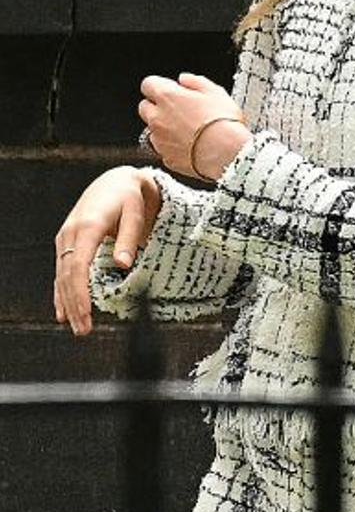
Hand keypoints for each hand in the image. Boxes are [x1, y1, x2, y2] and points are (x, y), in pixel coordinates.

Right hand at [54, 166, 161, 335]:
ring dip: (67, 303)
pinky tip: (63, 310)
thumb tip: (123, 264)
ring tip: (77, 326)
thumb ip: (128, 238)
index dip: (80, 293)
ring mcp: (66, 238)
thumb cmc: (129, 196)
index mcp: (87, 227)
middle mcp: (71, 234)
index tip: (86, 314)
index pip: (78, 267)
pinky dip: (62, 292)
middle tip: (84, 330)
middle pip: (67, 276)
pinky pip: (62, 271)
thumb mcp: (135, 213)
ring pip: (62, 276)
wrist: (115, 181)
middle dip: (74, 305)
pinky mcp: (67, 243)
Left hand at [138, 72, 250, 180]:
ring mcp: (159, 140)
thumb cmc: (223, 121)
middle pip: (145, 107)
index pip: (148, 84)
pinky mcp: (166, 158)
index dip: (160, 86)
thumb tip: (184, 79)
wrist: (227, 153)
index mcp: (167, 96)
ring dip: (165, 128)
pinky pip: (164, 149)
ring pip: (154, 130)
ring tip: (190, 132)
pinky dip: (173, 147)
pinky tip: (192, 147)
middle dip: (158, 107)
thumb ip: (195, 81)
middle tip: (180, 110)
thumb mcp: (216, 91)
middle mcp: (157, 117)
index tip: (172, 89)